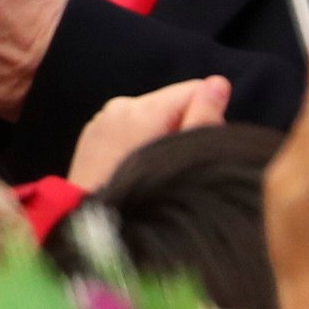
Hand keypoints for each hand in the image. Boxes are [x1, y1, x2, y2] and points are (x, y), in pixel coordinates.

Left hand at [68, 75, 231, 190]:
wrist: (89, 225)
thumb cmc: (145, 199)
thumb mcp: (183, 158)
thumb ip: (203, 119)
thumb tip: (219, 83)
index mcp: (142, 109)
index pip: (194, 89)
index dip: (206, 117)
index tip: (196, 149)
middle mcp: (119, 106)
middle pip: (171, 103)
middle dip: (181, 128)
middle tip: (175, 166)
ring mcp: (101, 120)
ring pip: (149, 116)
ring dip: (159, 136)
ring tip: (153, 172)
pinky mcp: (91, 135)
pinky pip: (127, 127)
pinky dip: (137, 142)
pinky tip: (133, 170)